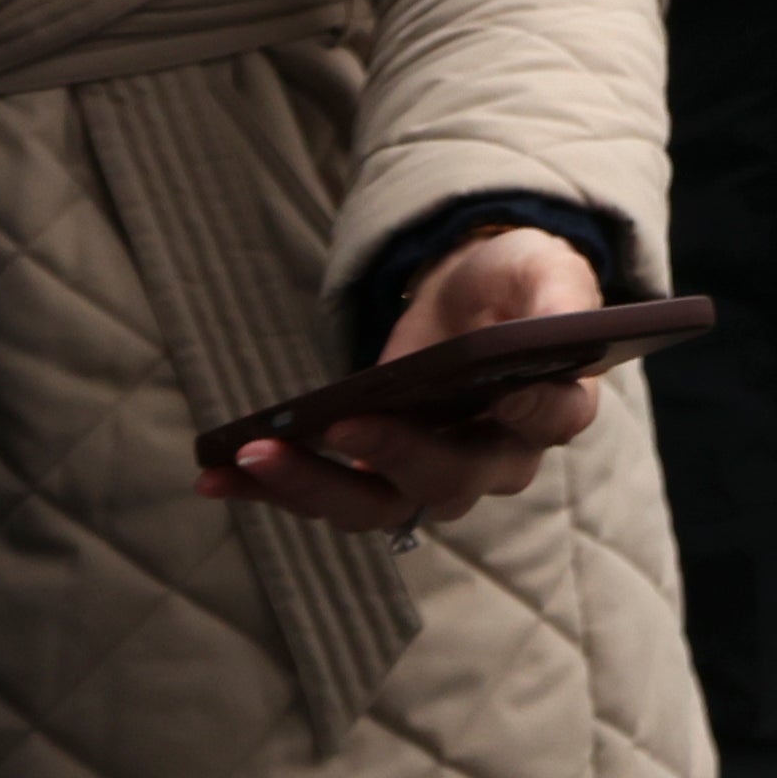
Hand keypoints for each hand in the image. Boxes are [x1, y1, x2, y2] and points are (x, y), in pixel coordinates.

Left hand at [198, 225, 604, 536]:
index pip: (551, 420)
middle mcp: (495, 462)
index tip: (495, 394)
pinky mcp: (377, 476)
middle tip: (334, 424)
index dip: (525, 414)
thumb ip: (559, 298)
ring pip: (375, 507)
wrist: (470, 301)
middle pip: (445, 481)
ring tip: (249, 454)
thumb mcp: (545, 271)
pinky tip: (218, 473)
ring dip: (309, 487)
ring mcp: (430, 477)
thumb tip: (557, 327)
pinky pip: (326, 497)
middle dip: (386, 455)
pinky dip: (271, 489)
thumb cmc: (515, 285)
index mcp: (553, 408)